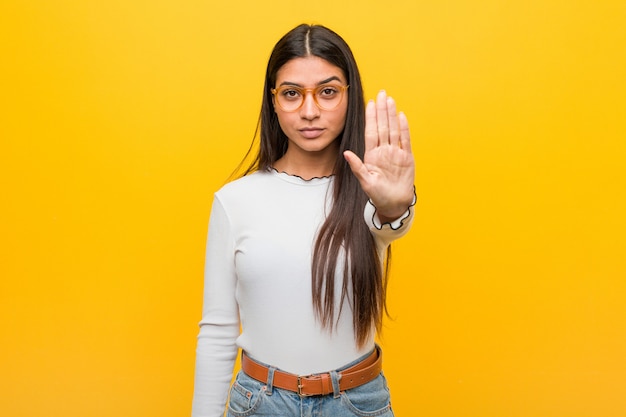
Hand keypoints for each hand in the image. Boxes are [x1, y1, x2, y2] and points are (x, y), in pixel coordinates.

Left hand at [344, 90, 414, 221]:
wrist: (394, 204)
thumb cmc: (378, 195)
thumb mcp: (365, 182)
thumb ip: (357, 167)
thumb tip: (346, 153)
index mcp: (372, 155)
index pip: (371, 132)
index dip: (370, 117)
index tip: (369, 103)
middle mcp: (383, 151)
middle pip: (382, 126)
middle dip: (381, 110)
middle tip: (381, 93)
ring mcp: (395, 153)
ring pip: (393, 130)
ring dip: (391, 115)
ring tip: (390, 100)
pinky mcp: (407, 157)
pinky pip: (405, 140)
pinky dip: (403, 128)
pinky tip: (401, 116)